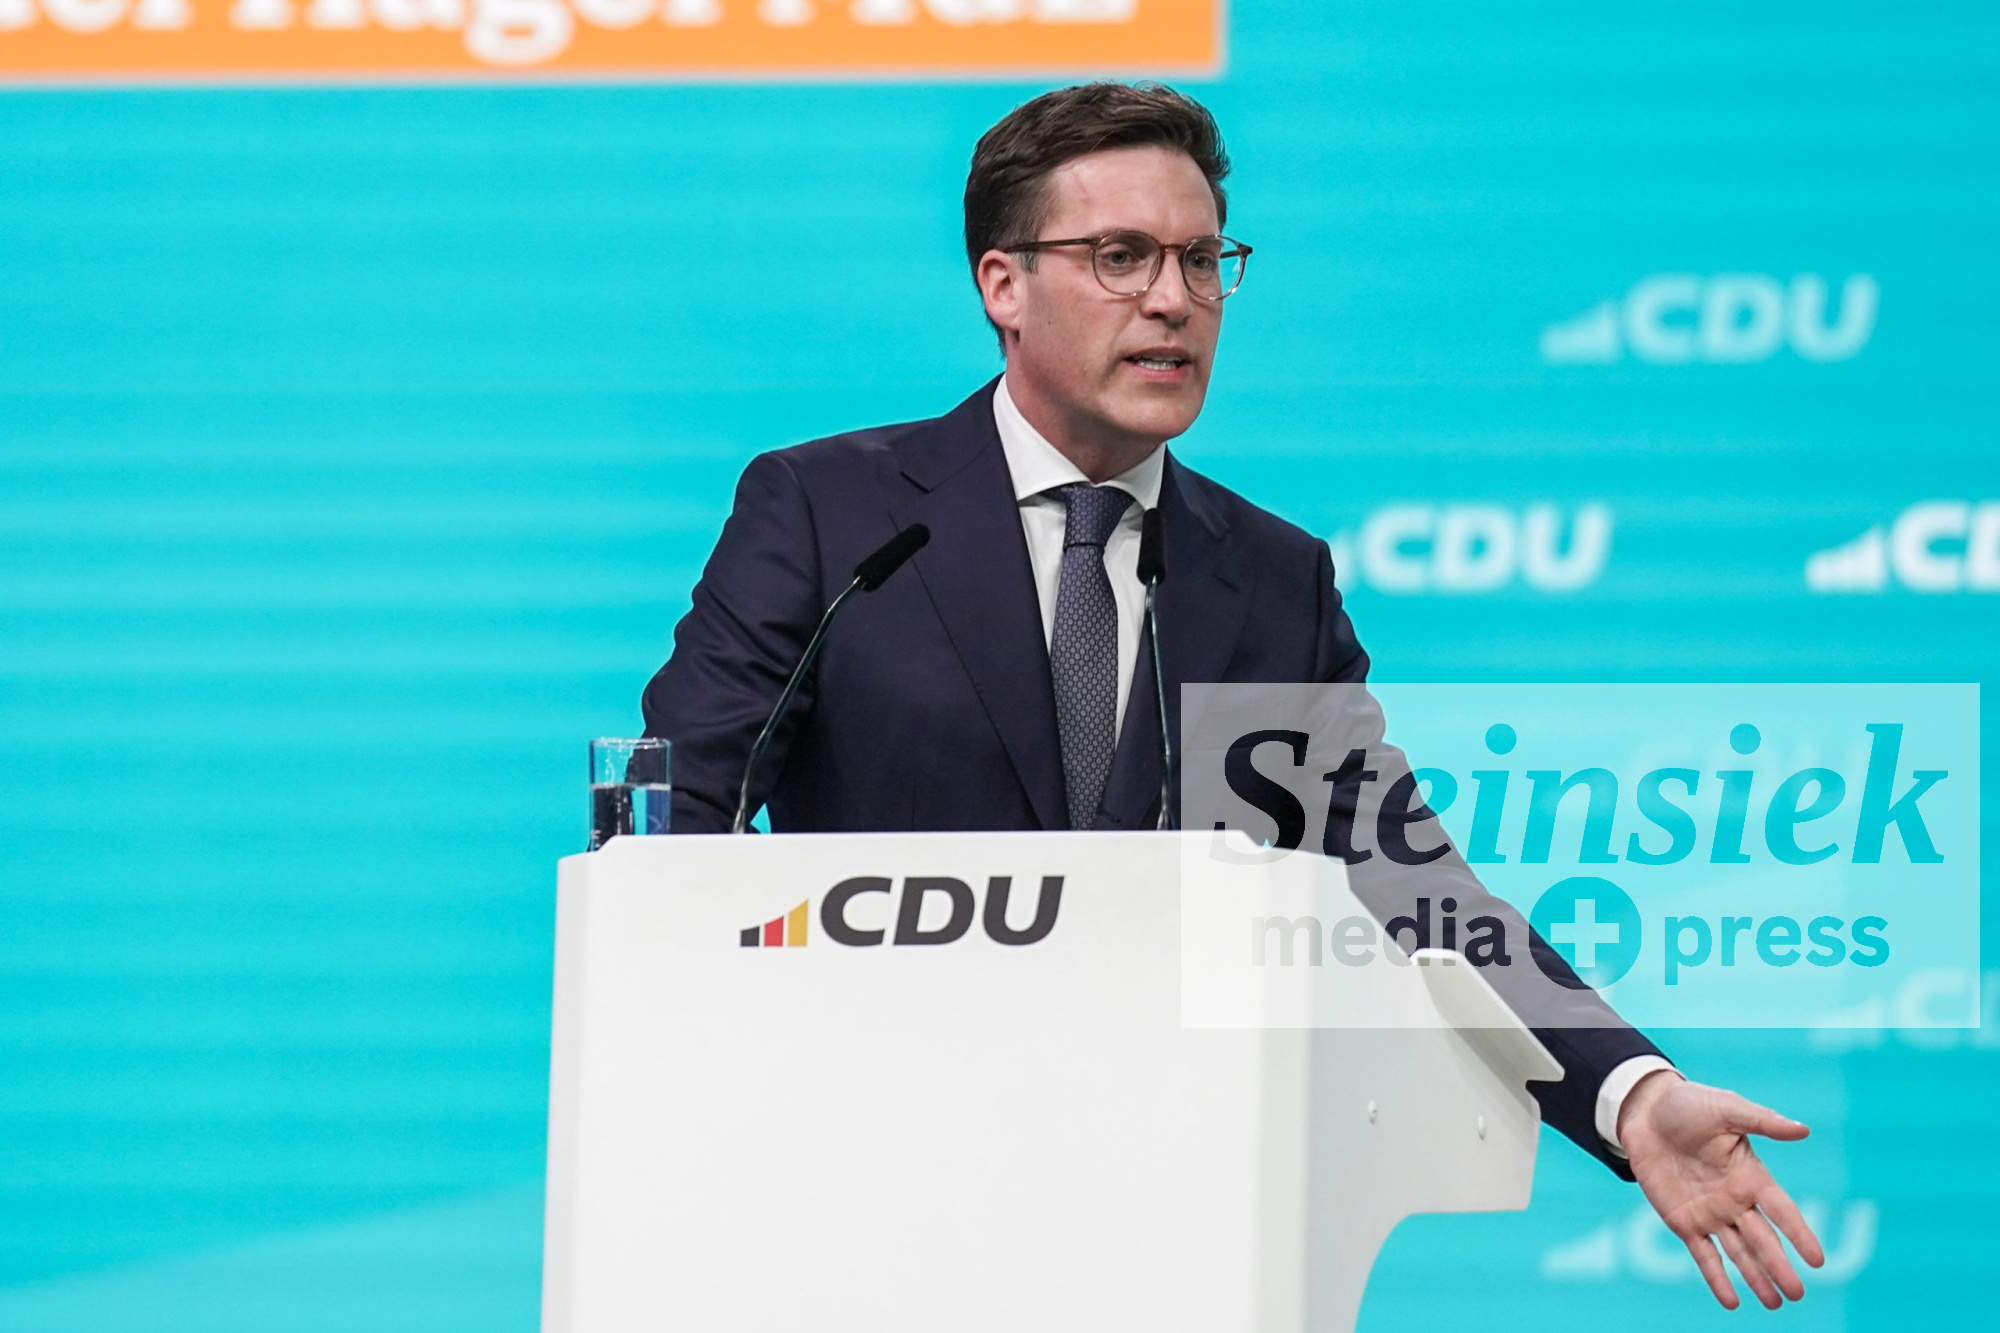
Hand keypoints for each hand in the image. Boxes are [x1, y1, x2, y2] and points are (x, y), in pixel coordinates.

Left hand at [1618, 1071, 1825, 1309]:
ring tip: (1775, 1304)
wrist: (1644, 1112)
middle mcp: (1735, 1201)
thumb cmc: (1688, 1105)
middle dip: (1779, 1266)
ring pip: (1739, 1253)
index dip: (1800, 1234)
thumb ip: (1762, 1121)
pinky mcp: (1682, 1221)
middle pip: (1763, 1239)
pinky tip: (1731, 1302)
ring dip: (1756, 1279)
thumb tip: (1803, 1129)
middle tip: (1797, 1294)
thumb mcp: (1725, 1108)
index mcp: (1751, 1176)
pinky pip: (1703, 1255)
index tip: (1818, 1260)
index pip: (1782, 1211)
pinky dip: (1716, 1278)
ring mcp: (1709, 1213)